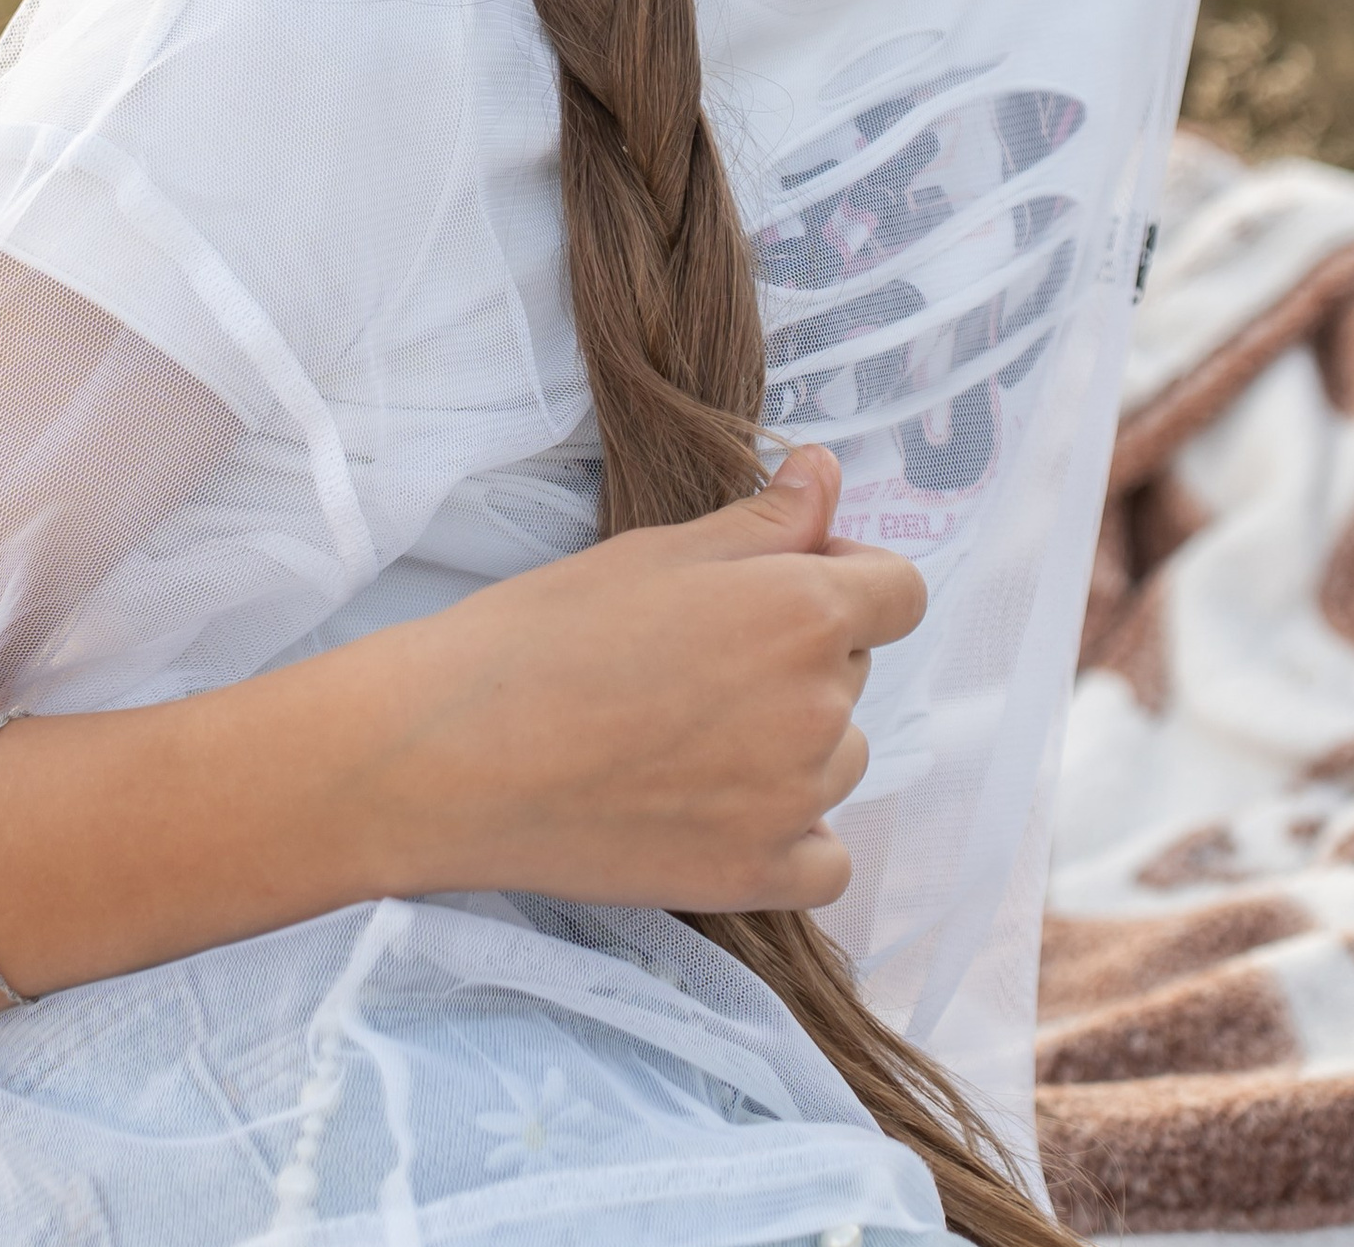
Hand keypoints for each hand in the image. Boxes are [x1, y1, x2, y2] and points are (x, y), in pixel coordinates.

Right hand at [367, 446, 924, 913]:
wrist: (453, 756)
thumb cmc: (544, 635)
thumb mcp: (658, 550)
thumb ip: (765, 520)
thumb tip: (826, 474)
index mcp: (803, 613)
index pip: (900, 593)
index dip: (846, 578)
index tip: (778, 586)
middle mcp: (821, 709)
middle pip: (854, 670)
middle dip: (799, 655)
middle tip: (693, 658)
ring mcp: (794, 802)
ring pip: (838, 758)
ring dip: (791, 742)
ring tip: (684, 731)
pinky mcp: (756, 878)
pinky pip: (823, 856)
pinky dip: (790, 834)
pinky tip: (720, 807)